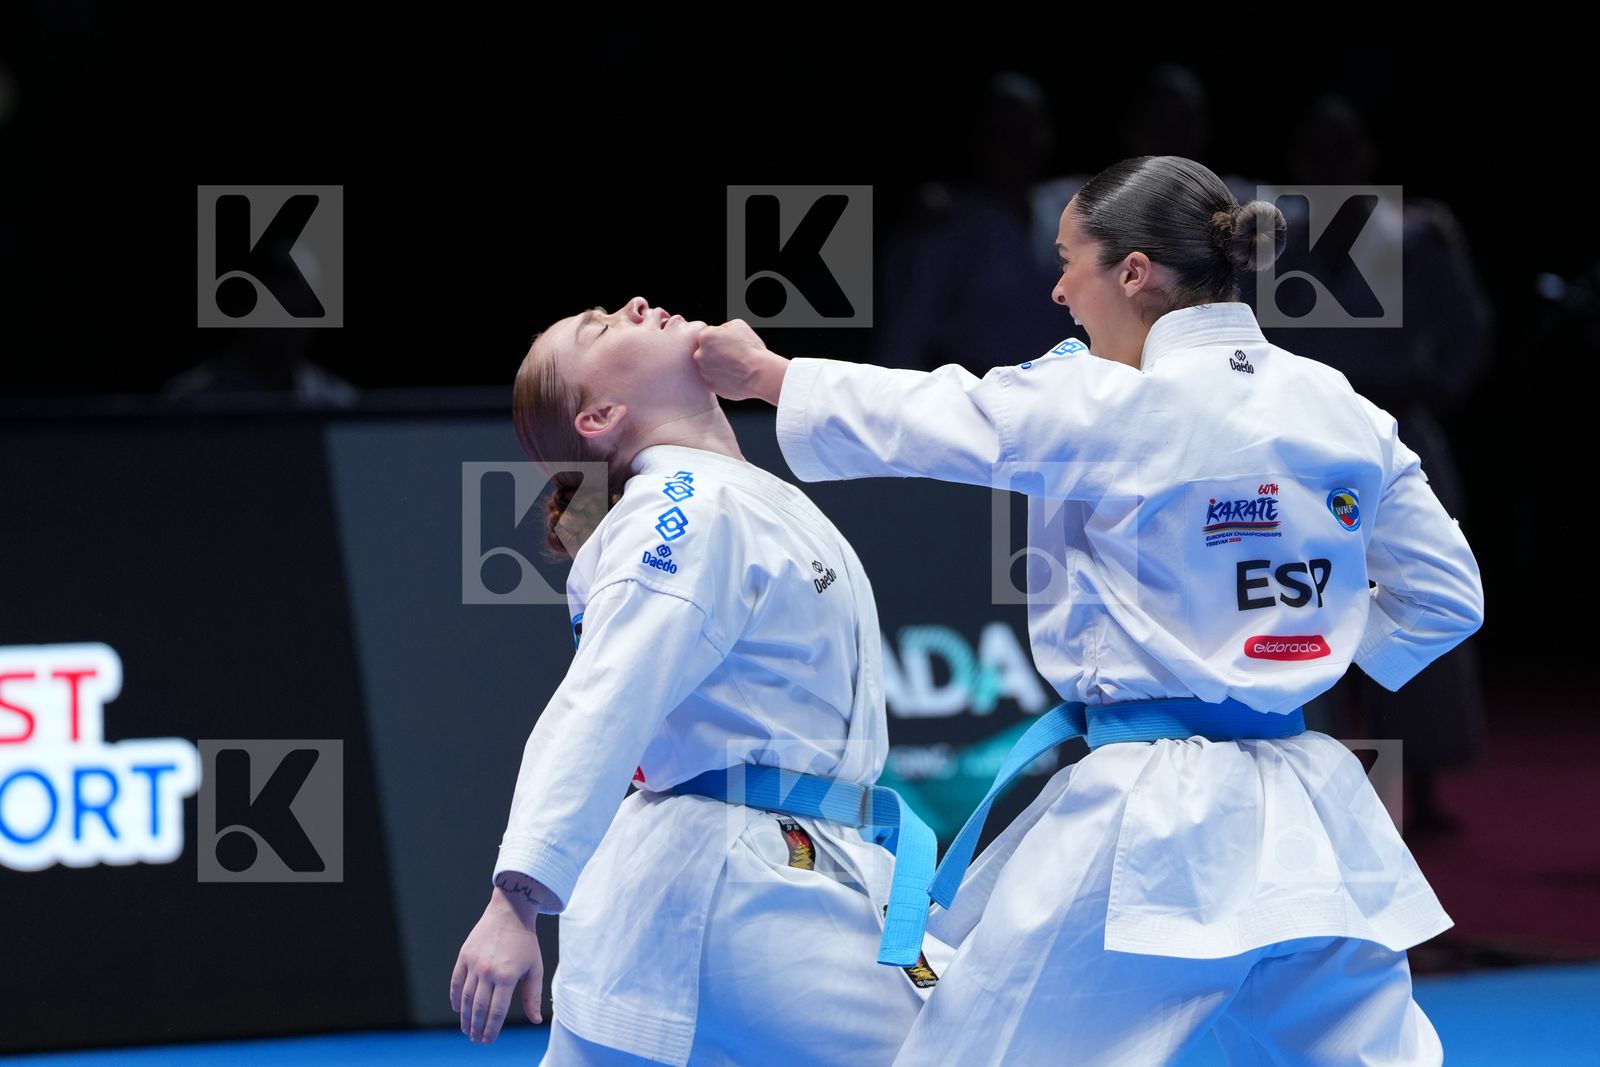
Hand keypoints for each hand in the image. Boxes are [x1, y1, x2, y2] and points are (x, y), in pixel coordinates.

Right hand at [450, 882, 547, 1042]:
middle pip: (479, 1008)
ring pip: (465, 998)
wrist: (510, 912)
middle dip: (477, 1027)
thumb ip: (532, 996)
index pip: (497, 1011)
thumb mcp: (535, 968)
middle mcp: (489, 971)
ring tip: (467, 1029)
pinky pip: (456, 982)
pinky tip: (457, 1009)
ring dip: (465, 1017)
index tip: (488, 1040)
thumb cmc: (525, 942)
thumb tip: (535, 1020)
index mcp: (508, 976)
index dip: (492, 1029)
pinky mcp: (464, 956)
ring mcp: (474, 963)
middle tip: (476, 1039)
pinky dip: (455, 998)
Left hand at [692, 319, 787, 404]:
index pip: (707, 335)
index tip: (729, 342)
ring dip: (717, 365)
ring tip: (734, 366)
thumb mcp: (739, 325)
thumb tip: (720, 332)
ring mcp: (704, 371)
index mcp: (705, 337)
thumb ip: (723, 327)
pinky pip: (713, 379)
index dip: (719, 338)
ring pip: (708, 366)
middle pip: (705, 351)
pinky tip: (733, 375)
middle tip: (732, 354)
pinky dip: (720, 378)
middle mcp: (700, 355)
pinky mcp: (710, 385)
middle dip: (715, 352)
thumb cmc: (751, 350)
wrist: (759, 374)